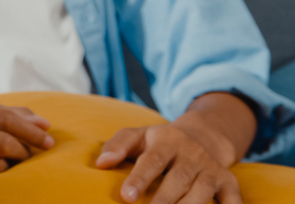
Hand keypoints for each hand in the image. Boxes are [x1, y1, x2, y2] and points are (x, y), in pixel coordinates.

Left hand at [96, 123, 241, 203]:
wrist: (202, 136)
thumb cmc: (159, 142)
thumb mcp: (137, 136)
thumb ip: (117, 146)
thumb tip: (101, 163)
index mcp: (167, 140)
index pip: (152, 160)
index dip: (139, 179)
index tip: (126, 197)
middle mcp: (192, 153)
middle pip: (179, 178)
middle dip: (164, 199)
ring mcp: (211, 168)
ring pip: (203, 190)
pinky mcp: (228, 181)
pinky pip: (232, 199)